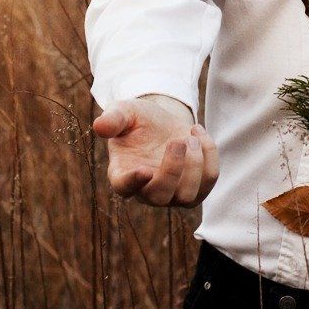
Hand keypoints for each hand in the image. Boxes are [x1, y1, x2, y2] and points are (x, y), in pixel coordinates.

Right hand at [91, 95, 219, 207]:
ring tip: (190, 134)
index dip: (133, 183)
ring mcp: (172, 195)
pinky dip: (209, 154)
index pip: (124, 187)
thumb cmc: (139, 120)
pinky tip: (198, 133)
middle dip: (173, 168)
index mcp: (122, 173)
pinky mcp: (196, 189)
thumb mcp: (125, 112)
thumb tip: (99, 126)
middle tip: (178, 140)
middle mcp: (146, 191)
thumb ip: (113, 118)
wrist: (164, 124)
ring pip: (188, 195)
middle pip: (160, 196)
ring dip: (195, 163)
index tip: (144, 170)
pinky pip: (208, 180)